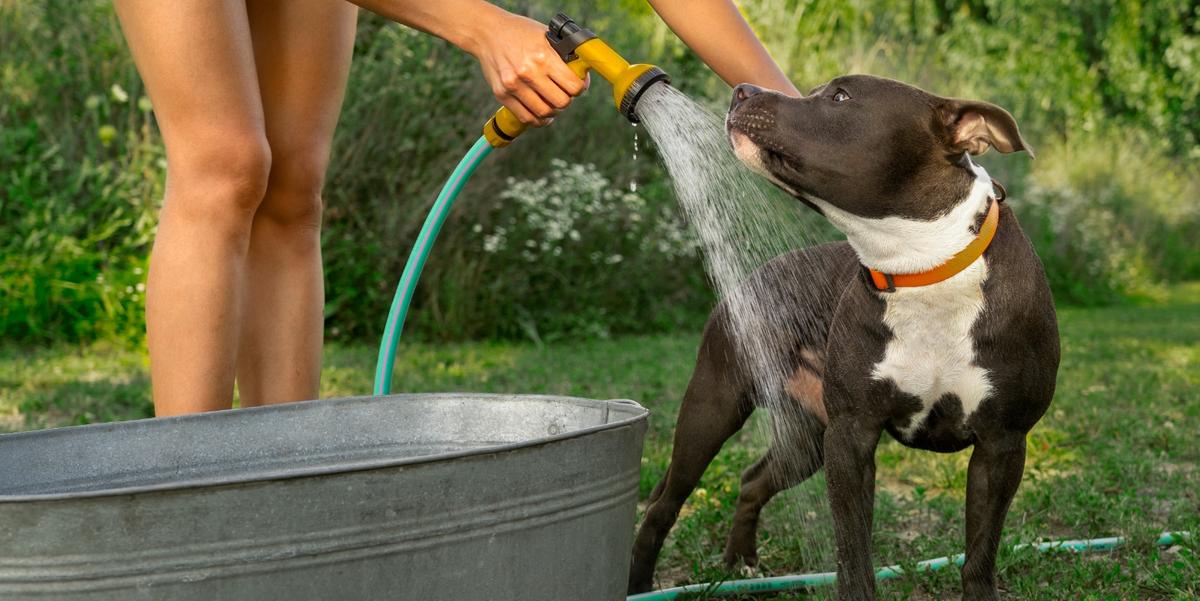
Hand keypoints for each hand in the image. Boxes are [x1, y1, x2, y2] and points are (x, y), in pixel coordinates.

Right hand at [469, 10, 587, 125]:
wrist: (487, 32)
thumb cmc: (520, 32)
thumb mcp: (545, 35)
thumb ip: (563, 54)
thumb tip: (582, 73)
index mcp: (543, 57)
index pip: (573, 86)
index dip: (580, 88)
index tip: (578, 86)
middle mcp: (528, 73)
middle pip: (561, 103)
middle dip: (567, 100)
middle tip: (565, 94)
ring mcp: (514, 86)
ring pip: (544, 113)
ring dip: (553, 112)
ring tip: (553, 105)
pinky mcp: (502, 95)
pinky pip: (526, 117)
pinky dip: (538, 120)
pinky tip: (541, 114)